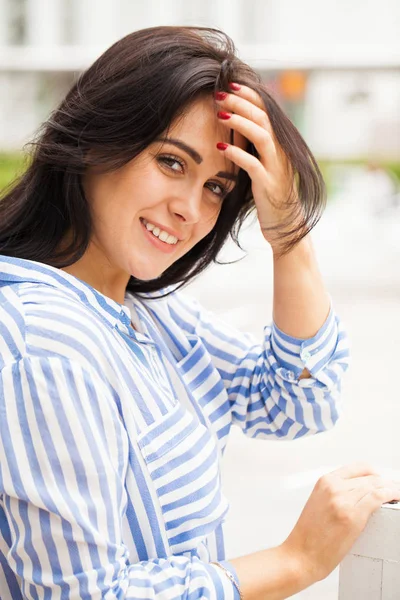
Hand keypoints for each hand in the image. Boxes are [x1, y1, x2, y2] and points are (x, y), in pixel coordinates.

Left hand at [216, 84, 298, 248]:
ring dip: (239, 122)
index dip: (249, 96)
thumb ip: (255, 146)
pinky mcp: (270, 186)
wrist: (286, 225)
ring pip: (261, 136)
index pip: (266, 111)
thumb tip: (237, 125)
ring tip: (219, 114)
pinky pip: (253, 165)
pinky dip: (237, 155)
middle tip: (220, 94)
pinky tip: (220, 149)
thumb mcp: (263, 164)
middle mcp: (281, 152)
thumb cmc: (270, 194)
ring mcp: (277, 168)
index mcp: (279, 144)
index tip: (230, 86)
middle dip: (241, 103)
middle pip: (263, 118)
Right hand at [282, 463, 399, 584]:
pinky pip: (378, 498)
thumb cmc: (309, 535)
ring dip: (391, 489)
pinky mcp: (352, 516)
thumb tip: (360, 493)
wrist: (301, 555)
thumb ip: (336, 493)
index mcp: (325, 481)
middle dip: (385, 483)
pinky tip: (395, 499)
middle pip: (370, 477)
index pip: (359, 467)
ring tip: (396, 496)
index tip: (382, 482)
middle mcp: (334, 487)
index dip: (375, 474)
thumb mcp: (319, 503)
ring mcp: (343, 500)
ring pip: (376, 485)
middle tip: (393, 492)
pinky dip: (391, 496)